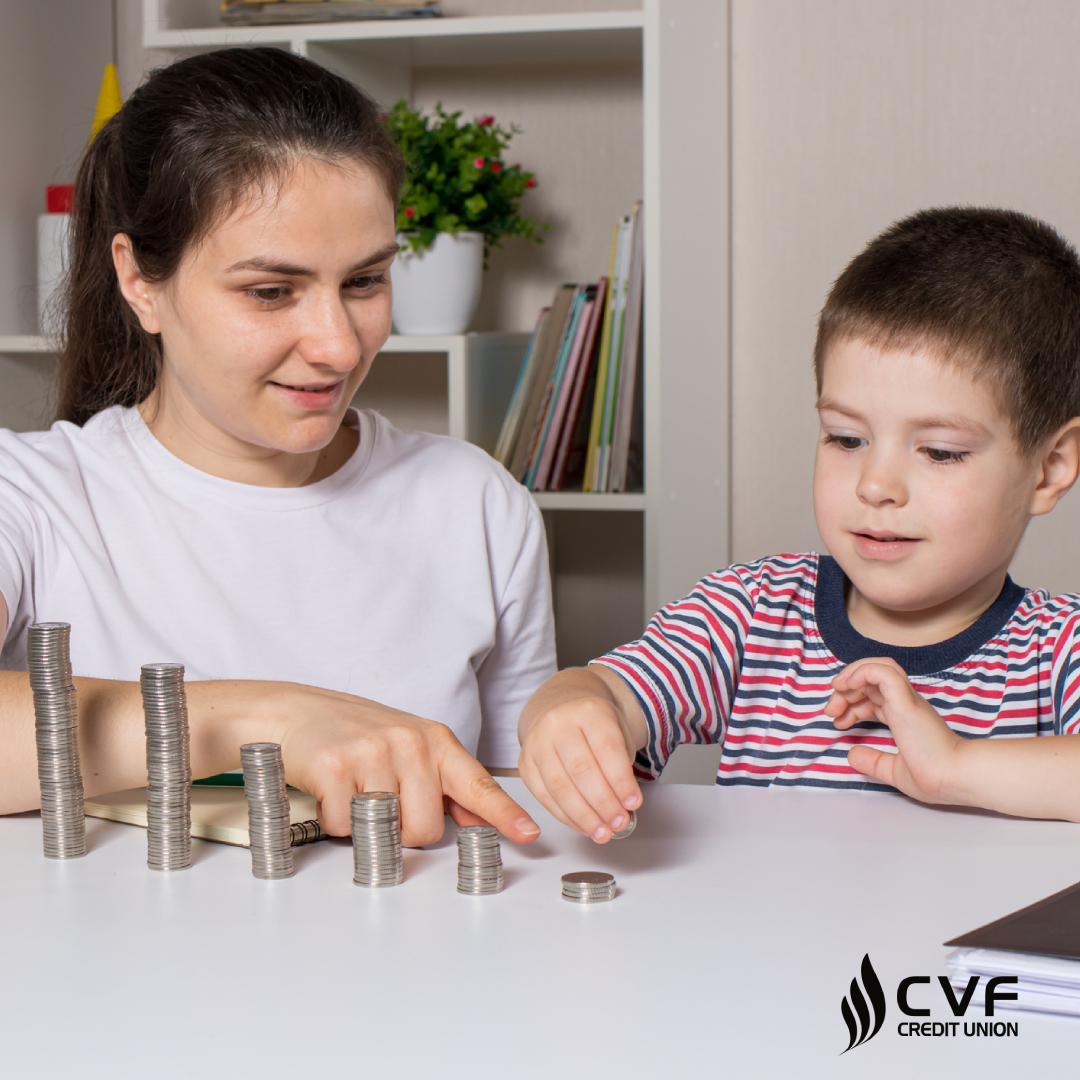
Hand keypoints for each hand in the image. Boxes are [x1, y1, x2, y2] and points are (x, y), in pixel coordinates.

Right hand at [265, 684, 539, 846]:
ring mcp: (373, 753)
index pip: (476, 783)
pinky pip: (345, 826)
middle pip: (426, 829)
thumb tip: (480, 821)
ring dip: (368, 826)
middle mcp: (410, 743)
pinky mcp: (336, 767)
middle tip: (382, 800)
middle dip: (403, 830)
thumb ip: (445, 785)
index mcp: (435, 740)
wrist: (297, 710)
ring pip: (387, 831)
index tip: (529, 833)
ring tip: (356, 790)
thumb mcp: (410, 748)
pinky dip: (335, 820)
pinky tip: (332, 790)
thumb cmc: (355, 732)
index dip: (503, 814)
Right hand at [517, 667, 644, 842]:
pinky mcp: (524, 763)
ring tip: (602, 831)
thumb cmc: (594, 726)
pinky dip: (565, 816)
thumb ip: (622, 768)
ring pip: (559, 786)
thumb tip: (623, 808)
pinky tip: (582, 824)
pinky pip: (543, 796)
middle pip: (581, 769)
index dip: (621, 780)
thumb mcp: (618, 733)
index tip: (633, 803)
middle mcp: (558, 723)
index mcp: (588, 711)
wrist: (562, 710)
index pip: (607, 748)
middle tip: (619, 822)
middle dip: (603, 803)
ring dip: (584, 816)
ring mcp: (537, 742)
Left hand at [824, 657, 965, 803]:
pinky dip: (863, 671)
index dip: (850, 704)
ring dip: (852, 674)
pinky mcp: (907, 702)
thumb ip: (873, 761)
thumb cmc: (935, 777)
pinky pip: (885, 673)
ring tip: (837, 690)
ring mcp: (907, 701)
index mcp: (904, 716)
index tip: (838, 723)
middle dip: (844, 690)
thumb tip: (851, 754)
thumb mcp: (894, 771)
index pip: (873, 696)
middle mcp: (906, 704)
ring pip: (879, 667)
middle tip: (830, 710)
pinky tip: (847, 685)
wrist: (955, 779)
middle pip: (870, 680)